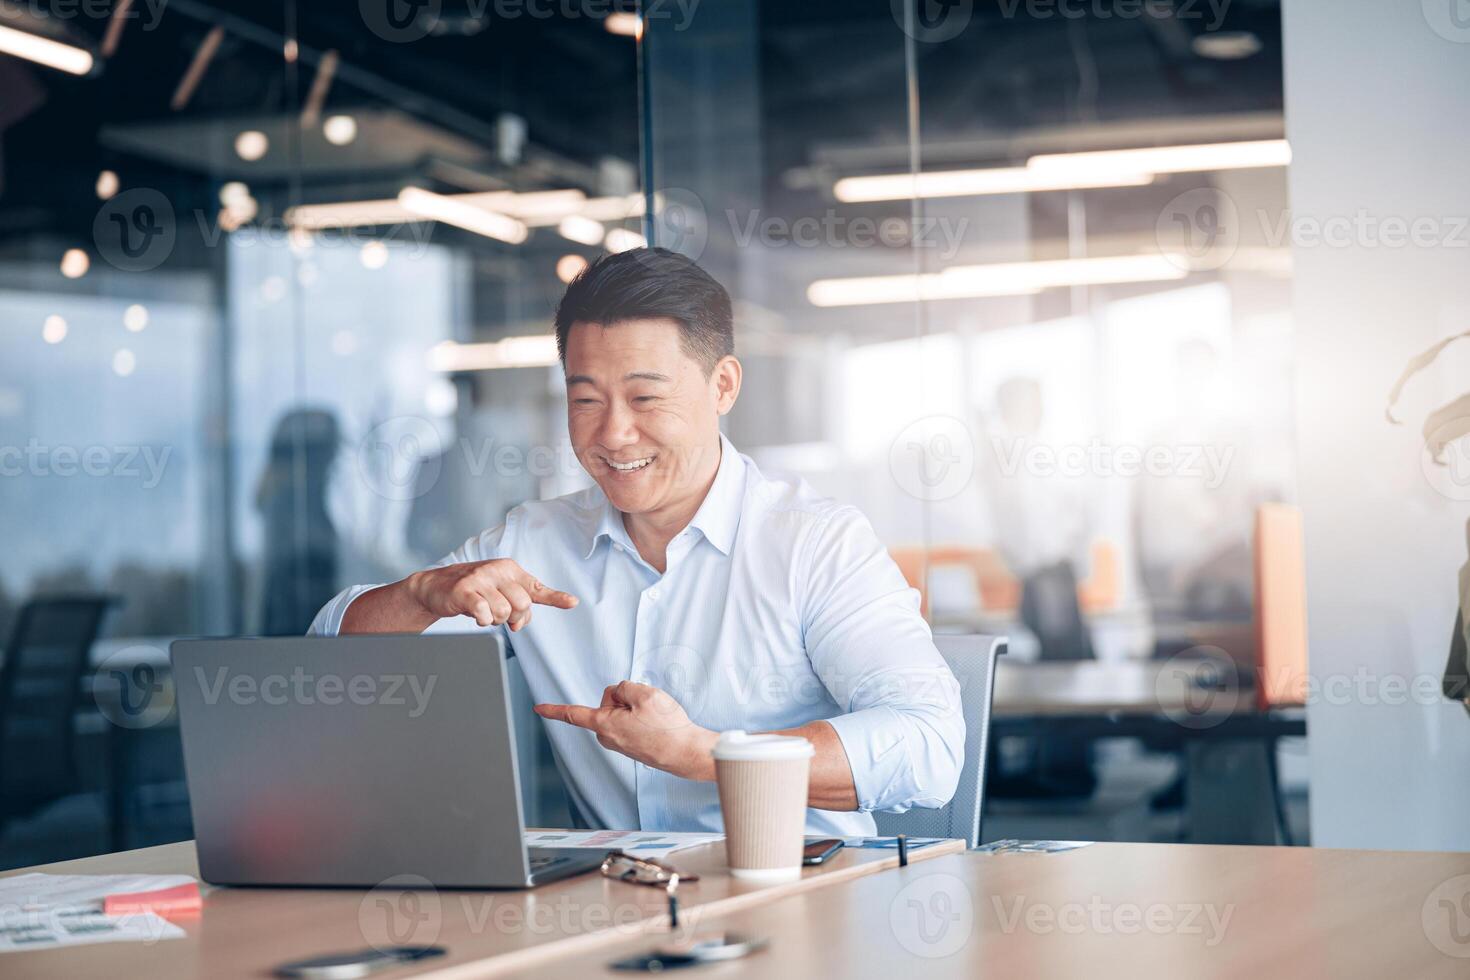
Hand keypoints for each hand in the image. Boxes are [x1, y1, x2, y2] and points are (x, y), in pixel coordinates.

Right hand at [405, 558, 577, 630]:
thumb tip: (522, 623)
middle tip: (499, 614)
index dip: (555, 597)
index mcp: (510, 569)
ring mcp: (480, 579)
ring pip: (504, 613)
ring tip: (483, 610)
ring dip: (494, 620)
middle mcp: (497, 570)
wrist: (436, 587)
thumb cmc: (473, 590)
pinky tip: (475, 614)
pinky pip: (484, 614)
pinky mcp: (464, 591)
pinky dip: (482, 620)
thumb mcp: (499, 591)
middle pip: (522, 605)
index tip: (573, 602)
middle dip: (512, 618)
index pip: (536, 587)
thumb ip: (518, 604)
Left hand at [535, 682, 717, 780]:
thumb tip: (619, 694)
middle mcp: (607, 737)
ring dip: (637, 708)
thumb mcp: (644, 694)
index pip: (574, 714)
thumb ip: (623, 688)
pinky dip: (643, 717)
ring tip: (655, 719)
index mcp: (604, 725)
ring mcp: (620, 742)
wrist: (686, 753)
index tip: (538, 708)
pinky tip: (657, 724)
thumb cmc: (667, 728)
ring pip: (622, 710)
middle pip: (609, 701)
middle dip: (625, 698)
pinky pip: (632, 720)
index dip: (554, 709)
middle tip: (647, 709)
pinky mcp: (631, 745)